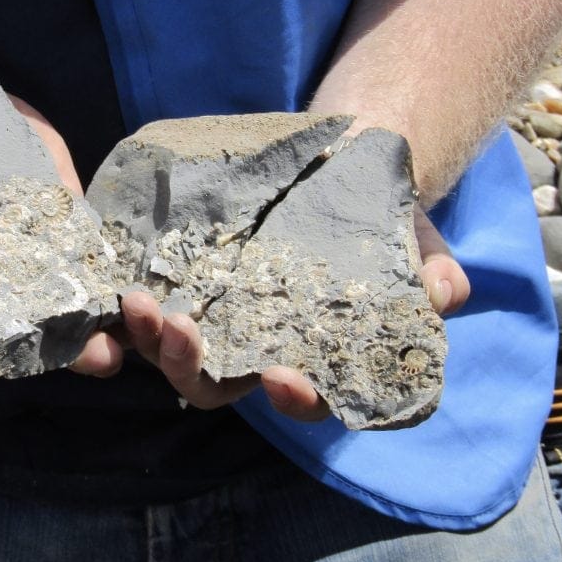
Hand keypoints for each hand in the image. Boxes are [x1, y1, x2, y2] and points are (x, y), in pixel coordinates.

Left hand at [71, 207, 470, 420]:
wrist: (330, 164)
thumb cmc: (378, 215)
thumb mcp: (413, 238)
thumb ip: (431, 271)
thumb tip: (443, 291)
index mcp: (311, 355)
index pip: (304, 396)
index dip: (295, 397)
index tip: (279, 378)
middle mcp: (253, 347)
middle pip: (215, 384)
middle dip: (191, 368)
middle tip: (178, 331)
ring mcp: (209, 316)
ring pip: (168, 350)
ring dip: (147, 337)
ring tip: (137, 300)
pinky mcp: (178, 280)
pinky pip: (144, 304)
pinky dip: (126, 304)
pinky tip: (117, 281)